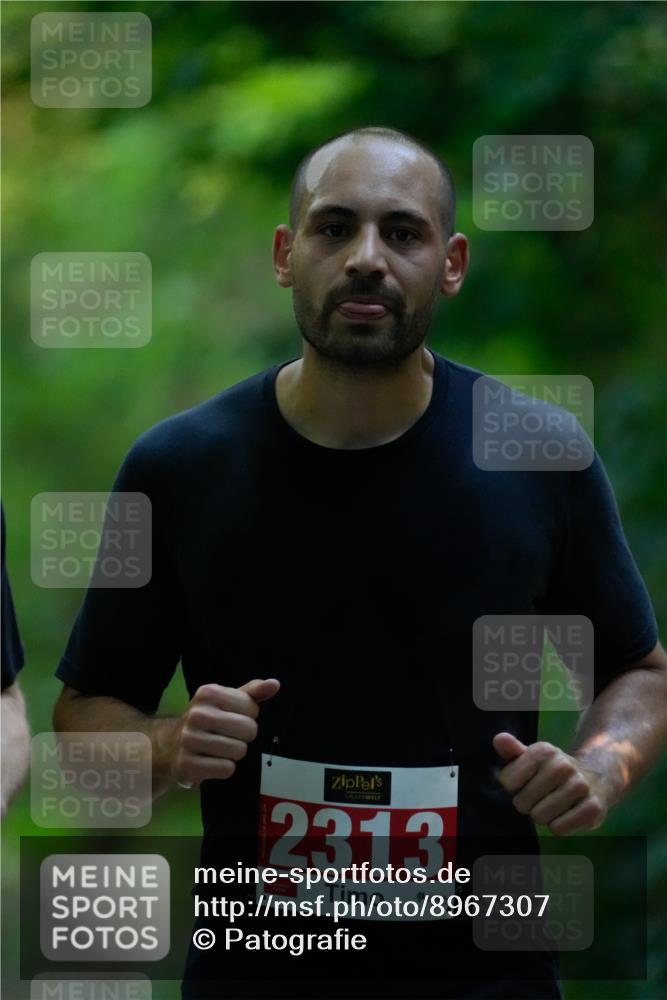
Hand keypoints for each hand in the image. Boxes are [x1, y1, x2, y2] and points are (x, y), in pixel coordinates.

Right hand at [173, 678, 279, 786]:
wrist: (170, 745)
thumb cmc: (207, 720)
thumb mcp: (227, 701)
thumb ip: (253, 692)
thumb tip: (274, 684)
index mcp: (208, 693)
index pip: (252, 708)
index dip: (248, 716)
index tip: (233, 718)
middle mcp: (197, 714)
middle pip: (249, 730)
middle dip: (244, 736)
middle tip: (228, 736)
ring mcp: (189, 740)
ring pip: (239, 751)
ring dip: (234, 753)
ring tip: (219, 749)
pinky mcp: (187, 765)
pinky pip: (227, 769)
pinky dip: (224, 768)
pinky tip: (211, 761)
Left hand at [493, 732, 609, 834]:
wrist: (594, 780)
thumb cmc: (552, 771)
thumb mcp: (532, 757)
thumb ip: (512, 750)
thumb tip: (499, 740)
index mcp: (544, 751)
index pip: (507, 782)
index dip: (513, 787)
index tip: (526, 781)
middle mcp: (563, 765)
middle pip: (522, 802)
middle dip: (528, 803)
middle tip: (542, 795)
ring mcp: (580, 786)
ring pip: (540, 817)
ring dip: (543, 815)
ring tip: (555, 803)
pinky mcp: (593, 808)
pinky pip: (558, 829)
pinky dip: (559, 826)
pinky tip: (567, 813)